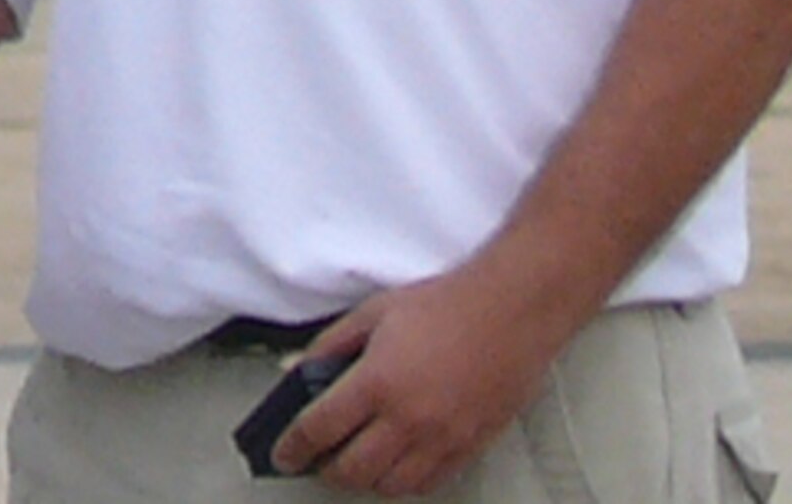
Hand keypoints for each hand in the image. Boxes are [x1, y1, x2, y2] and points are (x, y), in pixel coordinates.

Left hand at [272, 264, 569, 493]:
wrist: (509, 312)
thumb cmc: (443, 305)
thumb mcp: (373, 312)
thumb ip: (331, 344)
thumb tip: (299, 370)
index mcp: (377, 382)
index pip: (319, 429)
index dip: (293, 447)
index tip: (282, 455)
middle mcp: (407, 419)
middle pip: (352, 470)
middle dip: (325, 469)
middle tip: (316, 459)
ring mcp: (441, 439)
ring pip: (390, 485)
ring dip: (365, 479)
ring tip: (354, 461)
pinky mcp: (469, 447)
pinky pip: (429, 484)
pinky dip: (404, 481)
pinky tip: (395, 465)